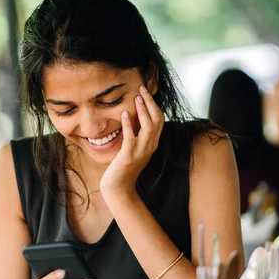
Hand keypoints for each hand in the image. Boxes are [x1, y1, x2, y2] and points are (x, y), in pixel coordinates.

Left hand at [100, 85, 163, 200]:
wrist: (119, 189)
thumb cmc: (124, 168)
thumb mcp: (134, 149)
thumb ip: (136, 135)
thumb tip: (133, 118)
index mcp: (152, 144)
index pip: (159, 120)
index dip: (154, 105)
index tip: (145, 92)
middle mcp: (150, 147)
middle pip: (156, 120)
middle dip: (150, 103)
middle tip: (142, 88)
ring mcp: (140, 152)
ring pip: (148, 127)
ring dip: (143, 111)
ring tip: (137, 98)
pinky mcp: (128, 157)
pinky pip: (131, 138)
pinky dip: (129, 125)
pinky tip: (124, 114)